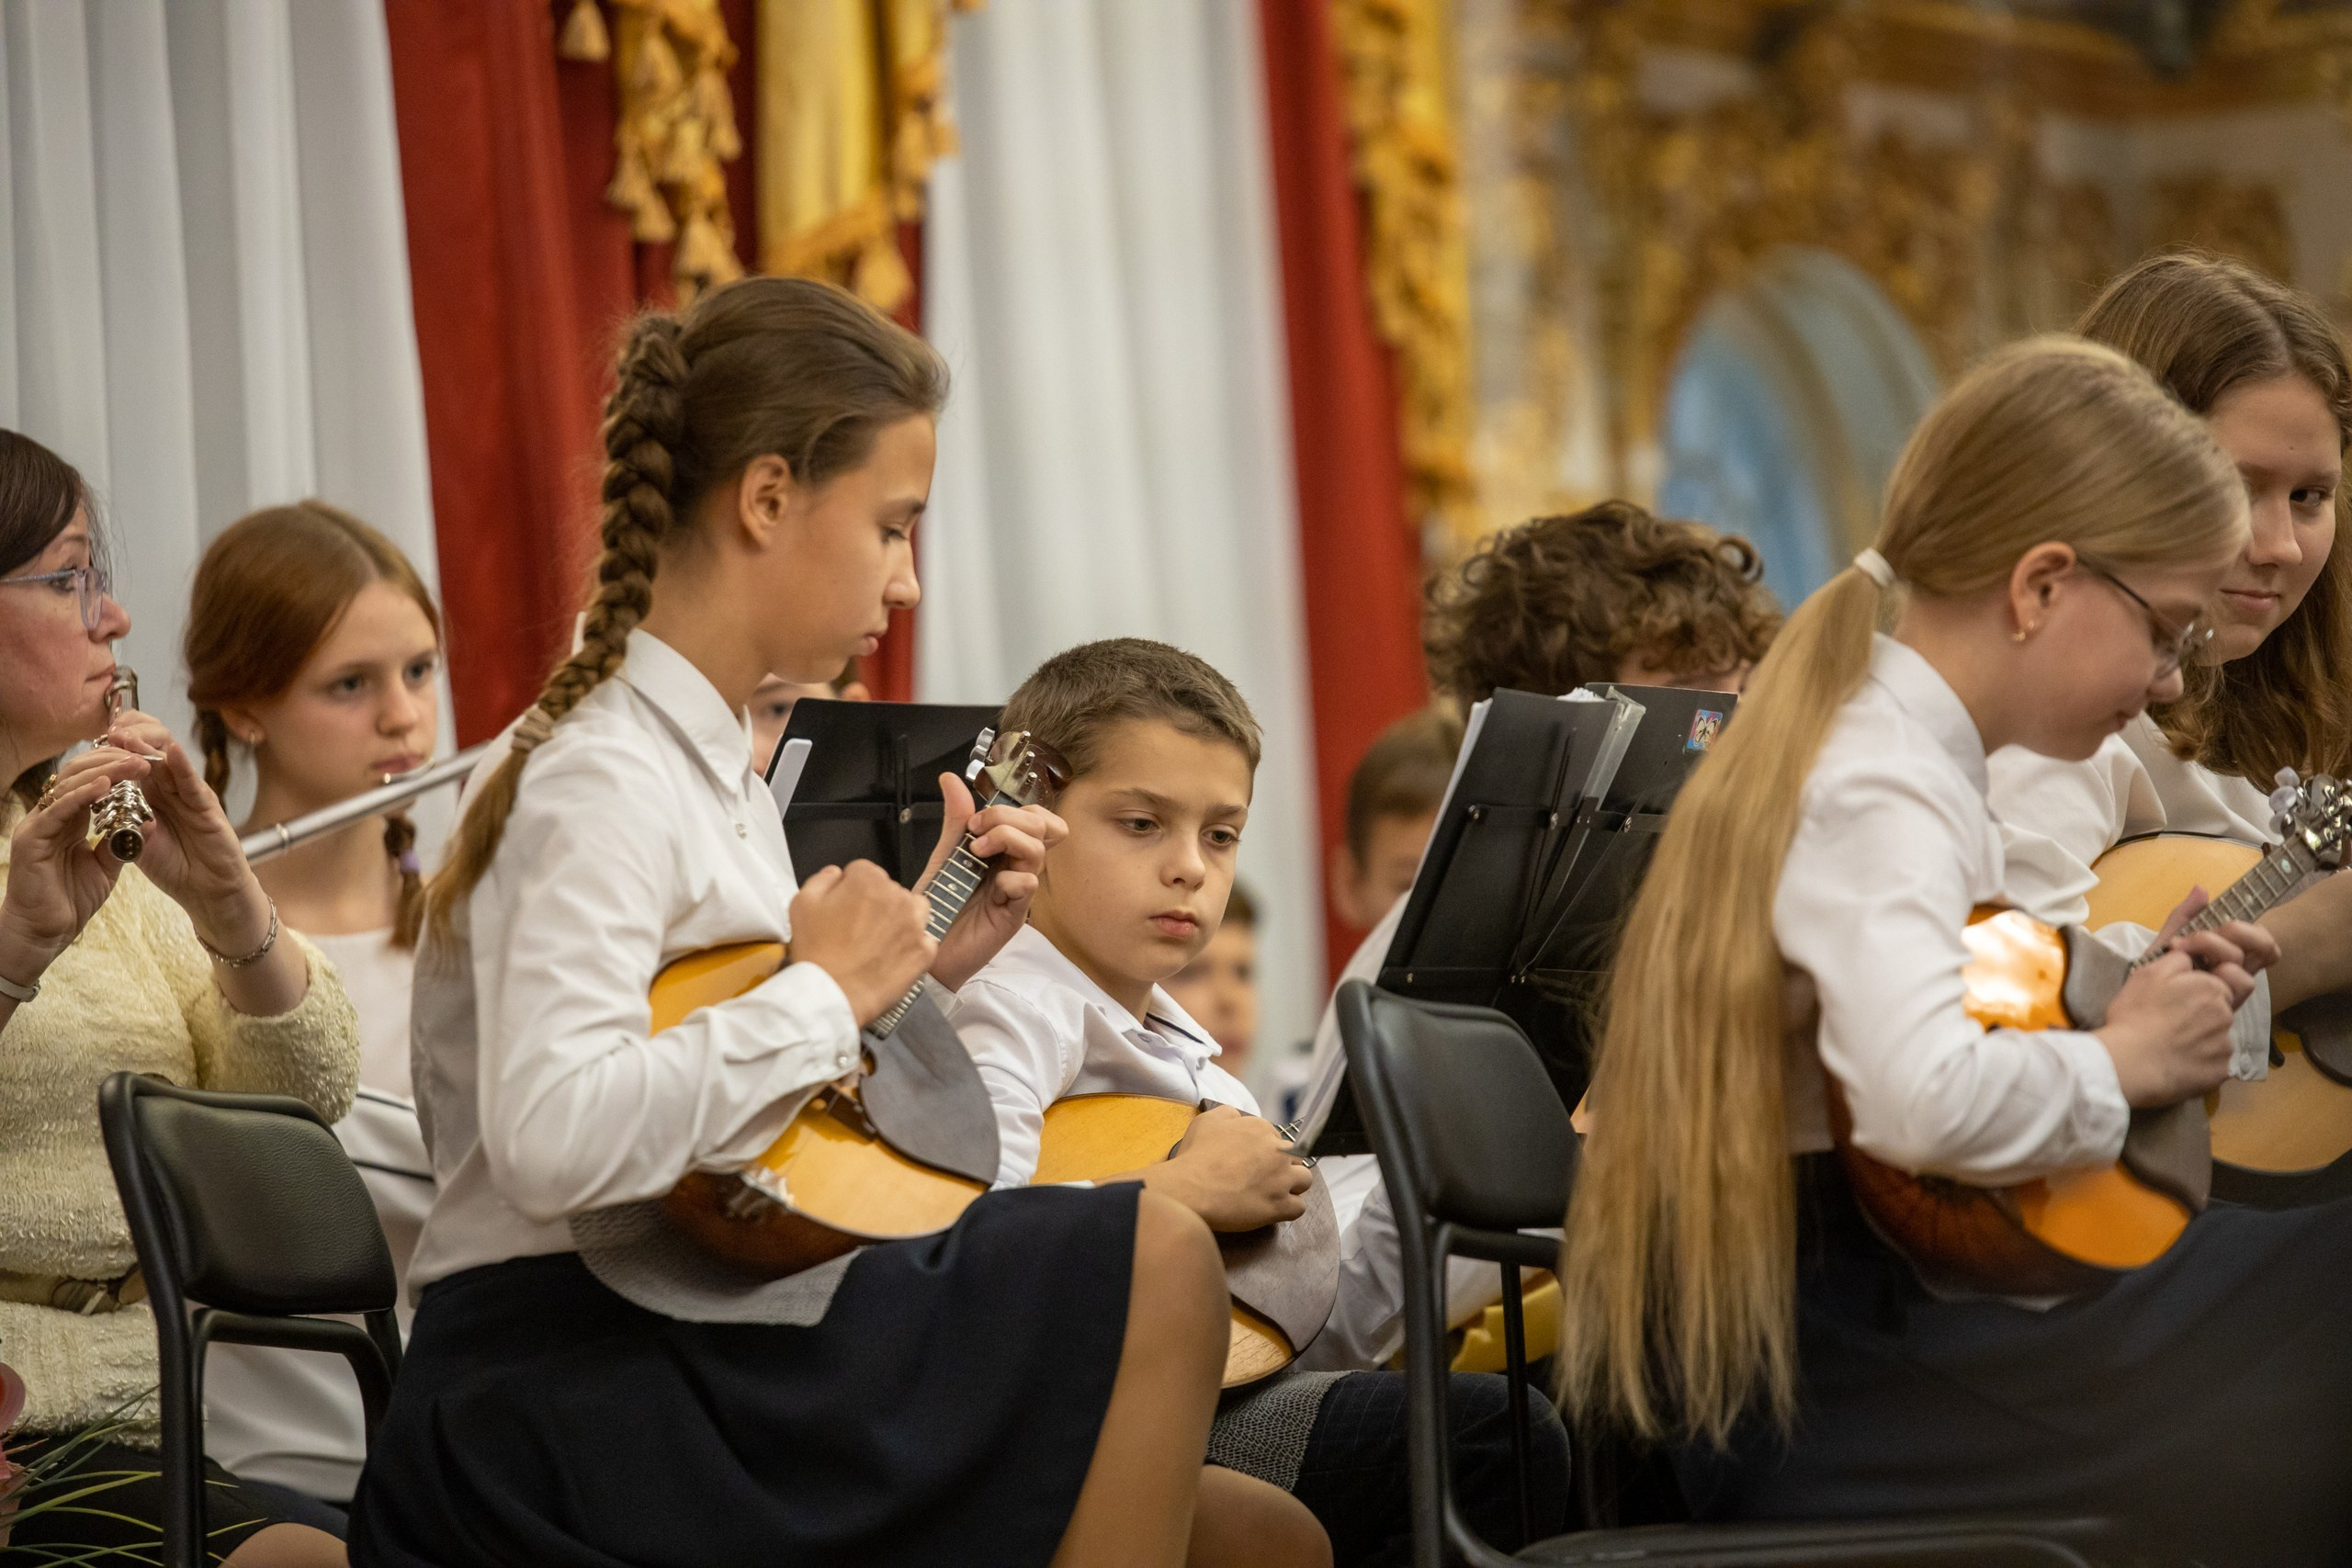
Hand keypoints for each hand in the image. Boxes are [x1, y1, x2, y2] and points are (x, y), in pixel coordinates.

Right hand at [0, 750, 147, 986]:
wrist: (45, 933)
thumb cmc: (72, 900)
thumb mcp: (107, 866)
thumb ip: (124, 842)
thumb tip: (152, 821)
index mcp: (69, 819)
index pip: (92, 781)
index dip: (119, 769)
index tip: (150, 763)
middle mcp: (51, 816)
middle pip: (79, 775)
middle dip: (114, 762)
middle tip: (145, 757)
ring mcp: (38, 825)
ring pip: (69, 785)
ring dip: (104, 772)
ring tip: (134, 765)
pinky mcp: (31, 839)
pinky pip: (58, 809)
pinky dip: (82, 795)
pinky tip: (106, 785)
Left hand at [93, 711, 271, 955]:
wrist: (208, 892)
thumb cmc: (176, 866)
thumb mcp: (137, 842)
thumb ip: (123, 821)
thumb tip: (104, 803)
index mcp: (152, 794)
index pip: (134, 760)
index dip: (117, 746)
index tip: (95, 738)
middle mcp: (171, 789)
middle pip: (152, 751)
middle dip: (130, 737)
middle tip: (109, 731)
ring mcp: (191, 795)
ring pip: (170, 761)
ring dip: (148, 745)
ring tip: (126, 734)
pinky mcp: (208, 808)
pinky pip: (193, 784)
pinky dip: (183, 766)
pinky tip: (172, 752)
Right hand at [789, 860, 936, 1026]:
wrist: (832, 993)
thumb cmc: (815, 949)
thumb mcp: (802, 903)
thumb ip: (822, 879)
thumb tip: (838, 874)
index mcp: (869, 879)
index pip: (863, 872)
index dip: (849, 889)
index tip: (842, 909)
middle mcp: (898, 896)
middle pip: (890, 890)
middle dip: (876, 903)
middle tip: (857, 930)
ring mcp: (916, 924)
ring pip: (915, 909)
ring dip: (902, 917)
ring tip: (882, 939)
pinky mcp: (924, 951)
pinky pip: (925, 940)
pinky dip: (913, 946)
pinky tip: (895, 957)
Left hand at [923, 771, 1065, 990]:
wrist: (924, 944)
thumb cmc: (939, 903)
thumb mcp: (945, 854)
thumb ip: (956, 820)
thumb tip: (951, 778)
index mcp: (1004, 850)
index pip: (1037, 817)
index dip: (1016, 810)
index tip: (977, 821)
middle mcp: (1016, 866)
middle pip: (1042, 826)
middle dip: (1006, 818)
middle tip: (976, 832)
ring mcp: (1017, 890)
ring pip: (1036, 850)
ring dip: (1005, 840)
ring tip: (975, 854)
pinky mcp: (1014, 914)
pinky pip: (1027, 883)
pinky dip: (1008, 877)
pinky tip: (989, 887)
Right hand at [1141, 1105, 1312, 1231]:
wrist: (1188, 1190)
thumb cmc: (1194, 1158)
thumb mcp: (1206, 1122)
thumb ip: (1227, 1114)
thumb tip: (1237, 1116)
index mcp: (1260, 1129)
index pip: (1276, 1138)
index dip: (1266, 1151)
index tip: (1254, 1161)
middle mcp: (1276, 1151)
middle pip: (1296, 1156)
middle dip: (1283, 1166)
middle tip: (1264, 1177)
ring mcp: (1281, 1179)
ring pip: (1305, 1180)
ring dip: (1293, 1185)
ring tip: (1274, 1192)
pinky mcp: (1279, 1205)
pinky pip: (1299, 1207)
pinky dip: (1289, 1209)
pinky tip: (1274, 1209)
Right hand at [2097, 898, 2239, 1106]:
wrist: (2124, 1065)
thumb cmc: (2133, 1015)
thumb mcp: (2149, 968)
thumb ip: (2178, 931)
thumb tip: (2203, 894)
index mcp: (2210, 987)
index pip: (2226, 975)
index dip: (2204, 980)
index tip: (2179, 992)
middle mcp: (2224, 1015)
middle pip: (2226, 1004)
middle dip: (2208, 1005)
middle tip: (2175, 1015)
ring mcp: (2223, 1046)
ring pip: (2219, 1032)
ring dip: (2201, 1033)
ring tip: (2168, 1040)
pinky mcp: (2219, 1073)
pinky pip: (2215, 1062)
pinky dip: (2199, 1060)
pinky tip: (2175, 1060)